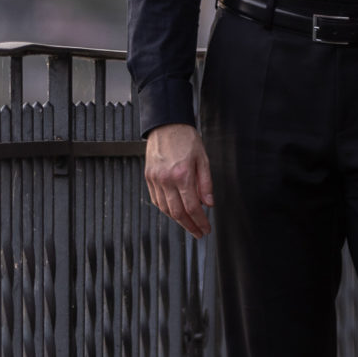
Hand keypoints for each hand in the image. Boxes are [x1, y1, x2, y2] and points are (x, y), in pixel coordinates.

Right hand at [144, 123, 213, 237]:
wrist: (166, 124)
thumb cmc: (186, 138)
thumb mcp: (203, 159)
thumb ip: (206, 183)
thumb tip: (209, 203)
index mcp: (183, 174)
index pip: (192, 207)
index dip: (200, 221)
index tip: (206, 228)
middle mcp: (166, 179)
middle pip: (177, 213)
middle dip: (189, 226)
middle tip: (198, 233)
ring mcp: (155, 179)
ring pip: (165, 209)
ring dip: (177, 220)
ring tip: (188, 224)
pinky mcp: (148, 177)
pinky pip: (156, 200)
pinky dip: (165, 210)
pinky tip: (174, 212)